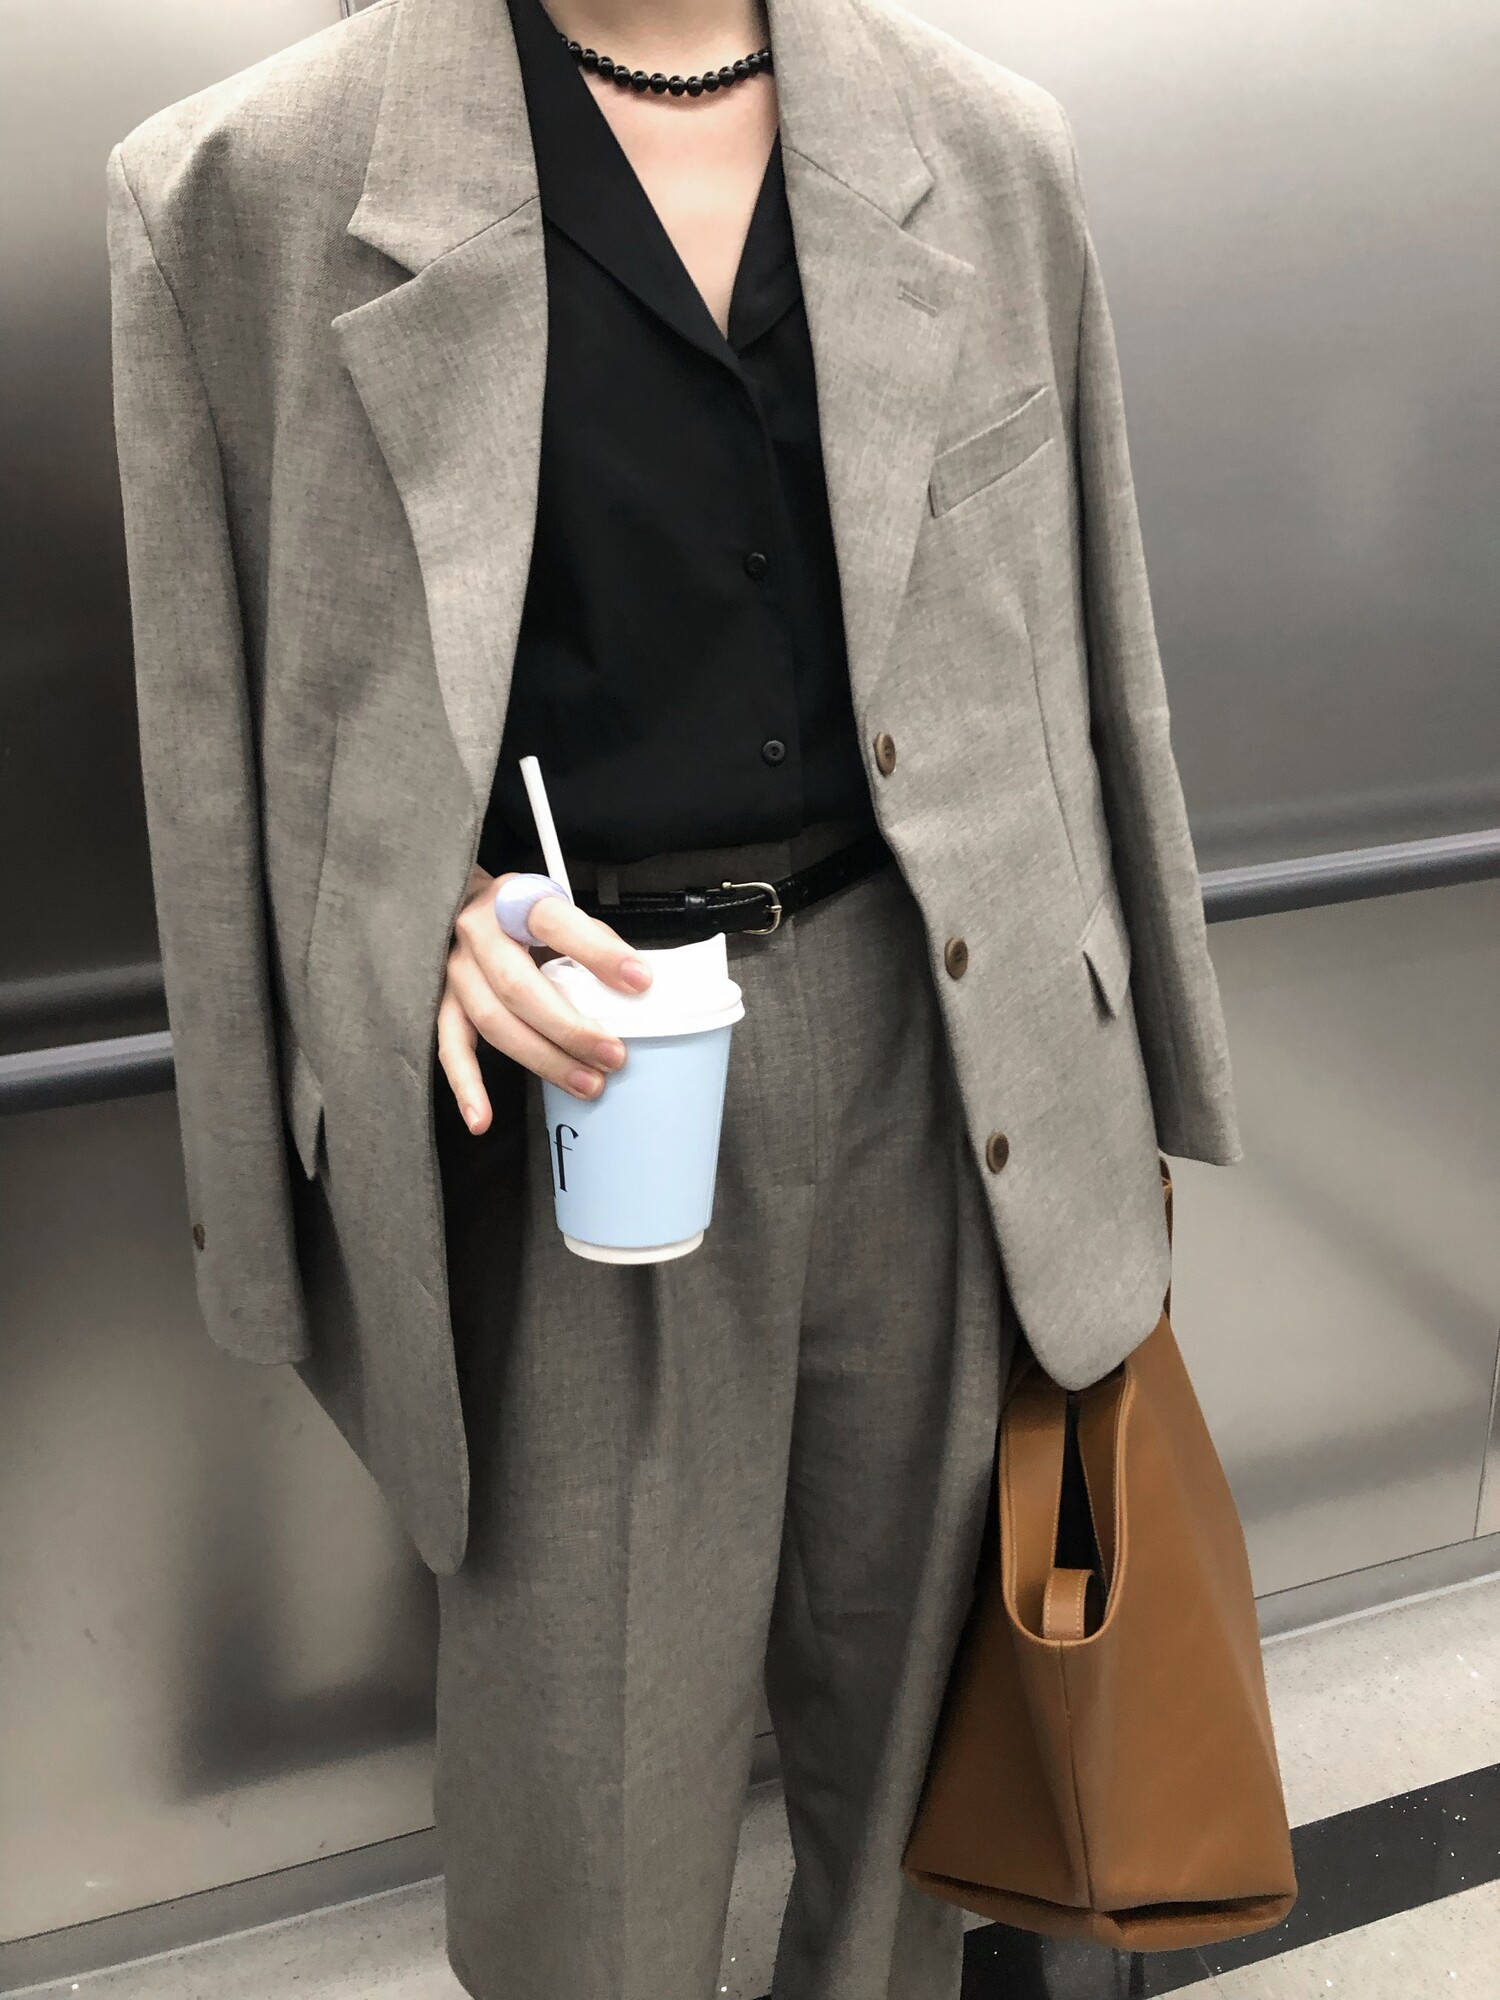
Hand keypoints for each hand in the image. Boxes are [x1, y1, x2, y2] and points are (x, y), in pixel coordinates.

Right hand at [439, 863, 651, 1133]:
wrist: (466, 903)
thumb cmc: (524, 916)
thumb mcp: (560, 911)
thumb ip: (593, 941)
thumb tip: (637, 985)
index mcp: (514, 900)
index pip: (555, 922)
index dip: (598, 953)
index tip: (639, 981)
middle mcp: (476, 933)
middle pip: (518, 987)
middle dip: (570, 1028)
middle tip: (613, 1055)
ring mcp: (453, 971)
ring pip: (493, 1022)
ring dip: (542, 1059)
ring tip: (587, 1083)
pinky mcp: (441, 1002)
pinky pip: (451, 1047)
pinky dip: (466, 1087)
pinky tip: (483, 1119)